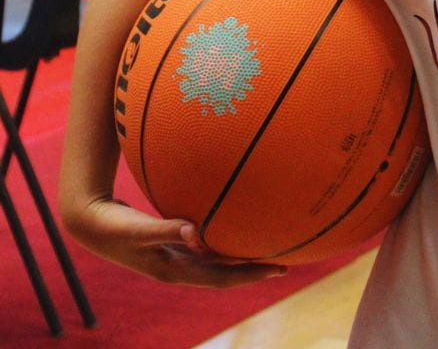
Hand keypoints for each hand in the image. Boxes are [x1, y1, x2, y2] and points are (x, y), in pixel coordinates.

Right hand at [66, 198, 287, 287]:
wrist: (89, 225)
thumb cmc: (115, 226)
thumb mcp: (141, 230)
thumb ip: (168, 230)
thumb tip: (197, 234)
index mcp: (174, 271)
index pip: (221, 278)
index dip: (249, 274)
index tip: (277, 269)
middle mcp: (178, 269)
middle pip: (223, 276)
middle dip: (252, 271)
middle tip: (283, 263)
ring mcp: (173, 261)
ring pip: (214, 266)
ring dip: (238, 261)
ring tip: (264, 251)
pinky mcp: (169, 250)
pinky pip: (203, 252)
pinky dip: (221, 248)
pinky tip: (231, 235)